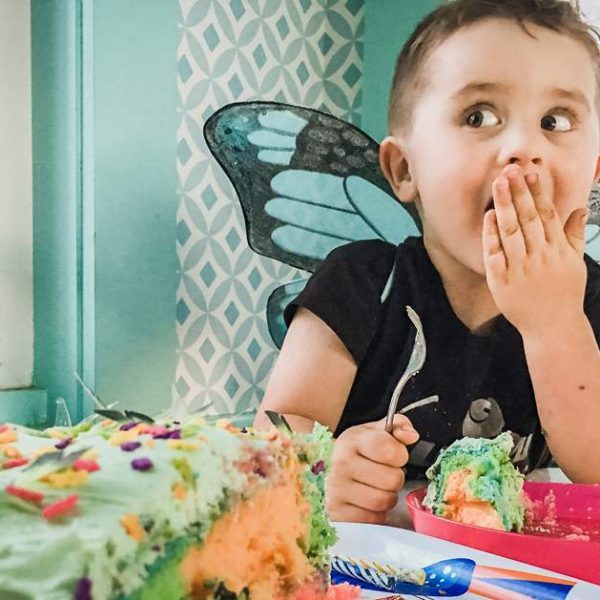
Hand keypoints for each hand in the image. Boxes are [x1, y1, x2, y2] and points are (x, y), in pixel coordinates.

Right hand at [325, 414, 418, 523]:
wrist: (327, 469)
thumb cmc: (357, 451)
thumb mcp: (376, 432)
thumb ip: (398, 427)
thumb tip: (411, 435)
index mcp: (350, 441)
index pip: (388, 449)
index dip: (399, 454)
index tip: (395, 455)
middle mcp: (340, 465)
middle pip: (392, 479)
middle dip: (395, 477)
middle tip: (385, 473)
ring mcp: (336, 491)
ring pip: (383, 501)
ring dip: (387, 496)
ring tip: (376, 487)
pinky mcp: (337, 515)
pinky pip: (373, 519)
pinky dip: (376, 514)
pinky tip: (366, 502)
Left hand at [482, 164, 588, 336]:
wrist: (552, 328)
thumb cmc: (564, 294)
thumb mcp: (575, 264)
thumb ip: (574, 236)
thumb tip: (579, 210)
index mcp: (558, 250)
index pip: (547, 215)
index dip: (539, 193)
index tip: (531, 174)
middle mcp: (540, 256)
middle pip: (528, 218)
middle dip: (519, 192)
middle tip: (510, 170)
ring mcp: (520, 268)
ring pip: (511, 231)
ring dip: (504, 206)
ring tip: (498, 184)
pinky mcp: (502, 281)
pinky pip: (495, 254)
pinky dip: (491, 235)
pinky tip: (489, 217)